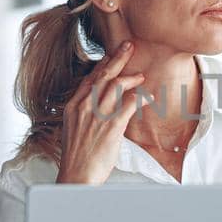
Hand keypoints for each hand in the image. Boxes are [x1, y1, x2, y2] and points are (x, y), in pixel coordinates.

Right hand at [57, 40, 146, 184]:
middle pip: (103, 74)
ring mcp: (98, 114)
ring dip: (132, 78)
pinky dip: (141, 97)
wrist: (76, 175)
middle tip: (129, 46)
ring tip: (141, 76)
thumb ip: (83, 115)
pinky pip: (130, 103)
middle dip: (118, 57)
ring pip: (117, 84)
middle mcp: (84, 106)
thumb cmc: (77, 157)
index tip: (110, 55)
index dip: (102, 65)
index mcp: (73, 106)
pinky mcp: (112, 125)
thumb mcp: (72, 130)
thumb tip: (93, 108)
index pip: (89, 78)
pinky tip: (148, 97)